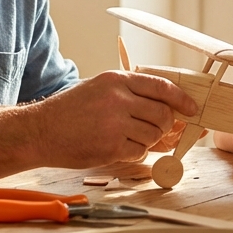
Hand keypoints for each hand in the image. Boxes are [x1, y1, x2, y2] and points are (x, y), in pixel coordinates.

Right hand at [27, 71, 197, 166]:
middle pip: (163, 114)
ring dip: (146, 140)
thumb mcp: (99, 88)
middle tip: (154, 129)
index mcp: (116, 80)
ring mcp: (115, 124)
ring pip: (153, 135)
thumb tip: (167, 105)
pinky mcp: (111, 147)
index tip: (192, 108)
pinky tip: (115, 147)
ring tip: (124, 137)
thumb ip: (130, 92)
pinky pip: (139, 152)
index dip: (182, 99)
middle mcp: (118, 99)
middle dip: (165, 125)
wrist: (40, 131)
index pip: (162, 86)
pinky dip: (133, 152)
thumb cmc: (70, 111)